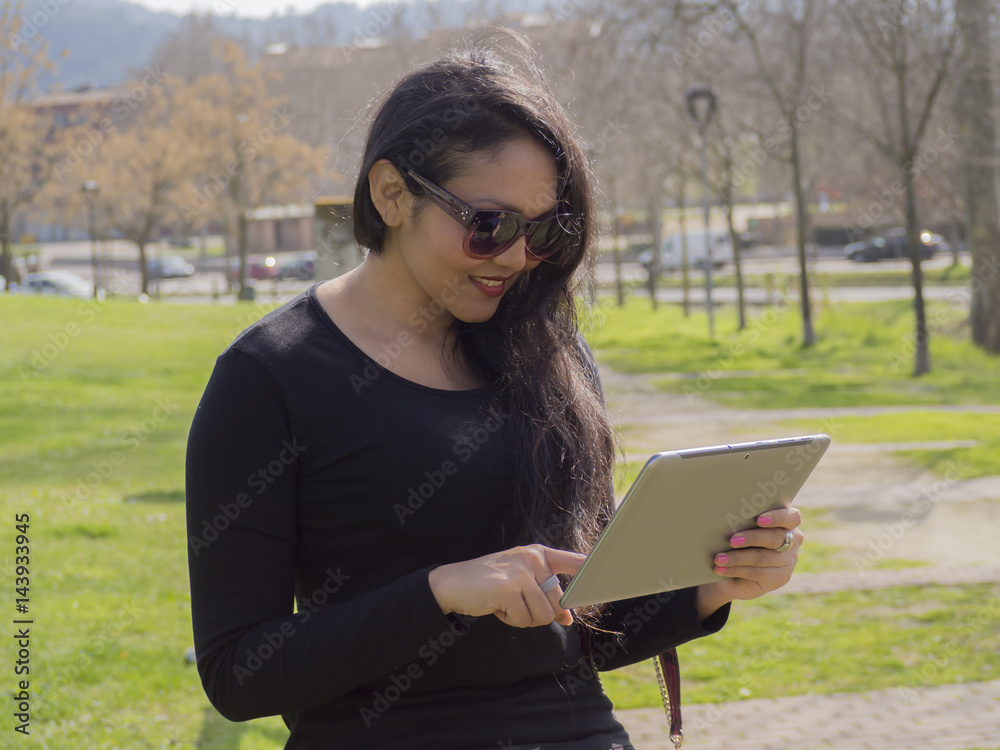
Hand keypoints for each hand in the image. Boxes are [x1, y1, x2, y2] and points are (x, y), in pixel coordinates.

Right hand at [428, 544, 584, 627]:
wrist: (453, 583)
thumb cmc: (490, 584)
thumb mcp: (520, 583)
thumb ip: (546, 595)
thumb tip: (569, 617)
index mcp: (537, 553)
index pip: (573, 560)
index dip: (591, 570)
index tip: (608, 573)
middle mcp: (532, 559)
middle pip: (557, 601)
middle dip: (540, 613)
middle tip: (517, 605)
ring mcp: (521, 573)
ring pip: (543, 614)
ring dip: (525, 618)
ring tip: (506, 603)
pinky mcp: (509, 589)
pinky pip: (525, 619)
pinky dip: (511, 620)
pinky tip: (497, 606)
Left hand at [695, 507, 802, 618]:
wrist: (736, 571)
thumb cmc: (740, 541)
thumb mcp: (743, 528)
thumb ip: (745, 521)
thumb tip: (727, 517)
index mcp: (787, 522)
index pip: (792, 517)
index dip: (777, 518)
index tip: (759, 519)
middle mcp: (792, 541)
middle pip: (775, 537)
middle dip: (751, 538)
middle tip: (732, 540)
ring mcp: (788, 561)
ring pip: (762, 557)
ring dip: (737, 557)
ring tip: (719, 558)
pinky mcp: (780, 578)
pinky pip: (757, 573)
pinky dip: (736, 570)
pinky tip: (721, 569)